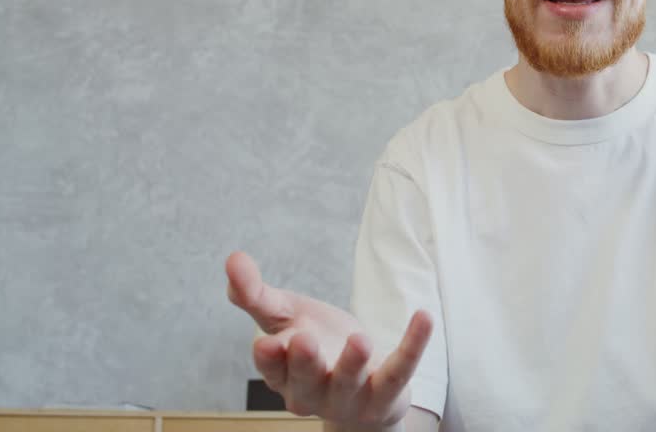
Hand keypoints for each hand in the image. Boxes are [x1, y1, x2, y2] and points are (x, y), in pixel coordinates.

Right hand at [225, 251, 432, 427]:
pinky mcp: (386, 393)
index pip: (273, 368)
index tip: (265, 343)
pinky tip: (423, 317)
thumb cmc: (316, 348)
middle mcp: (313, 391)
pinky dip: (412, 345)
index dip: (269, 359)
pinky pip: (399, 370)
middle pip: (306, 380)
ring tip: (360, 339)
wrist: (362, 387)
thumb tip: (232, 259)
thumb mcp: (284, 317)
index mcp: (284, 374)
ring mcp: (351, 396)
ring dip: (353, 362)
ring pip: (349, 382)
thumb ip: (255, 294)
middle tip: (304, 339)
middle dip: (304, 362)